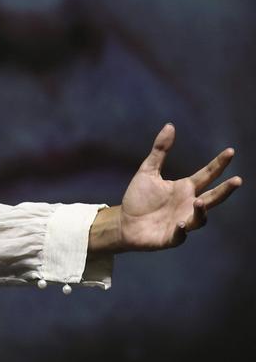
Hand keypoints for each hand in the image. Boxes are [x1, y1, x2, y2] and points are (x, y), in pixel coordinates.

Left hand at [94, 124, 242, 252]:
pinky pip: (180, 235)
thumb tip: (170, 125)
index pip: (207, 175)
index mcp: (185, 188)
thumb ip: (160, 150)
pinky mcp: (171, 237)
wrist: (124, 222)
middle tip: (237, 180)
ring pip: (200, 219)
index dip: (219, 164)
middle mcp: (188, 205)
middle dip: (226, 190)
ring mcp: (183, 221)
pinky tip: (180, 223)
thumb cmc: (139, 198)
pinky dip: (182, 230)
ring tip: (199, 201)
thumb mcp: (148, 170)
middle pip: (213, 198)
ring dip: (202, 211)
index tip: (230, 151)